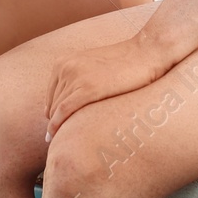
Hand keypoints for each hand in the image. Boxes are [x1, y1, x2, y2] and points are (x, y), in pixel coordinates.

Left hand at [44, 36, 170, 141]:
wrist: (146, 52)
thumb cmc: (124, 64)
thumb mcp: (92, 67)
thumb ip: (79, 80)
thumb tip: (72, 104)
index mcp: (63, 62)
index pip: (51, 96)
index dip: (52, 115)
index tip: (54, 130)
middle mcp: (65, 67)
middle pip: (52, 105)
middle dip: (54, 123)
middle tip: (57, 142)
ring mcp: (75, 76)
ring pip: (56, 110)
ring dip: (56, 127)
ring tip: (60, 144)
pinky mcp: (88, 88)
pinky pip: (64, 111)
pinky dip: (57, 125)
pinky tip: (56, 137)